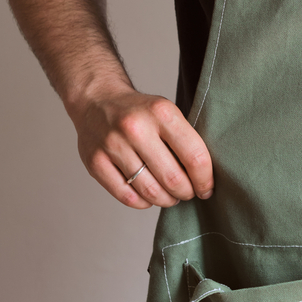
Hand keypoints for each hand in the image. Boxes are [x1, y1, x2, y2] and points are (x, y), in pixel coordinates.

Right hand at [70, 85, 213, 208]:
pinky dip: (143, 202)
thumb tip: (204, 176)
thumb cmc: (140, 110)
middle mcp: (136, 128)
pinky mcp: (95, 162)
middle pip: (172, 178)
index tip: (207, 188)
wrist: (96, 99)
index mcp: (161, 112)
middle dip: (186, 192)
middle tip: (189, 193)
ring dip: (166, 200)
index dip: (205, 179)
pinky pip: (126, 196)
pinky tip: (149, 197)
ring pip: (150, 191)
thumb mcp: (166, 111)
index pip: (194, 156)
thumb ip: (184, 139)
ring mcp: (113, 146)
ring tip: (171, 197)